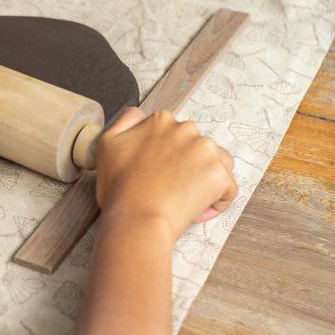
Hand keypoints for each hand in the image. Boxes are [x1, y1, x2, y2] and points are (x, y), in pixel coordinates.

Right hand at [96, 108, 237, 240]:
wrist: (135, 220)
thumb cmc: (119, 189)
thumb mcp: (108, 144)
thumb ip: (126, 121)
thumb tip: (141, 114)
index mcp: (160, 121)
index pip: (174, 135)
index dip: (166, 157)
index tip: (156, 175)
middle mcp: (187, 129)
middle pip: (196, 147)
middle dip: (188, 168)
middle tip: (168, 190)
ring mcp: (206, 151)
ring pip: (217, 164)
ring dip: (205, 180)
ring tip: (185, 200)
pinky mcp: (219, 176)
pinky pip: (227, 190)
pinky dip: (215, 202)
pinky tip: (195, 213)